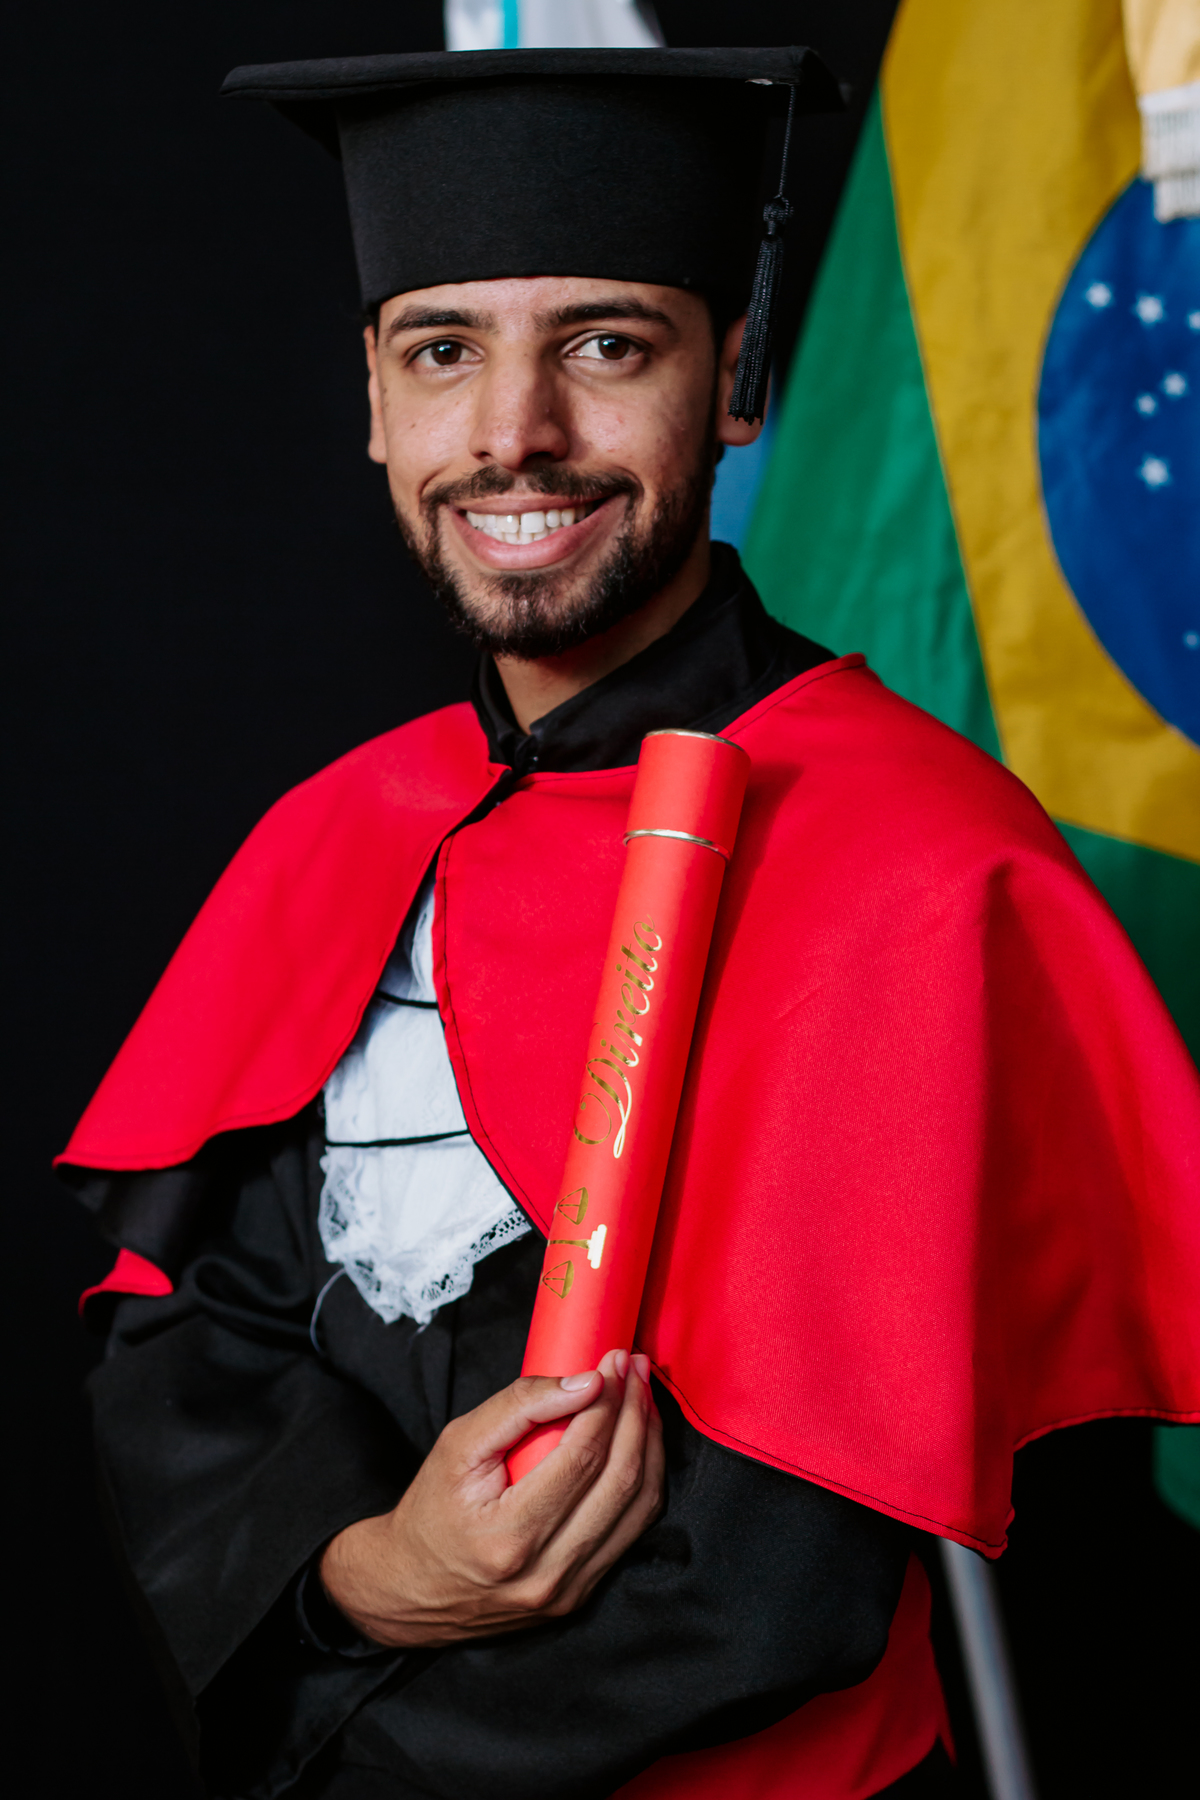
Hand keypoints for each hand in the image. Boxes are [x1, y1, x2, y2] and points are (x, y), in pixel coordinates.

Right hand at [319, 1348, 663, 1647]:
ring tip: (642, 1397)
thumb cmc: (432, 1511)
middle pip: (620, 1480)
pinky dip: (644, 1479)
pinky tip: (639, 1441)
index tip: (613, 1360)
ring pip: (638, 1506)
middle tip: (635, 1368)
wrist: (412, 1588)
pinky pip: (632, 1529)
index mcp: (509, 1537)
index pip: (581, 1457)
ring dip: (650, 1443)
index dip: (606, 1401)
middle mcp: (547, 1573)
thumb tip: (586, 1382)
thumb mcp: (458, 1445)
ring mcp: (569, 1590)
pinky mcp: (582, 1593)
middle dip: (635, 1413)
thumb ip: (519, 1407)